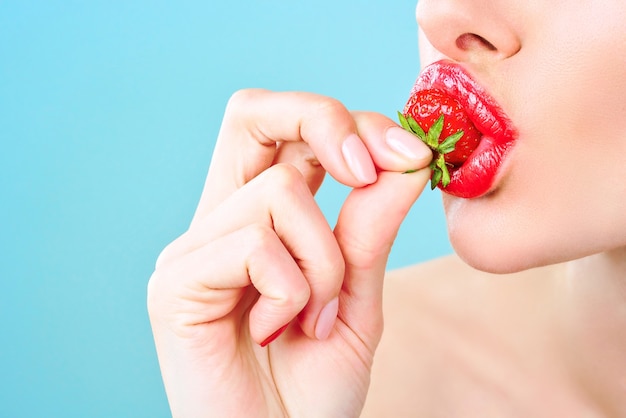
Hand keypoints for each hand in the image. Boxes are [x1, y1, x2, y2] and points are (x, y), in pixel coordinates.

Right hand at [147, 89, 431, 416]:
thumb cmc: (313, 384)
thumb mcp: (358, 297)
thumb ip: (371, 228)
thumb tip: (403, 160)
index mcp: (262, 217)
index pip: (287, 126)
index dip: (348, 122)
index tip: (407, 155)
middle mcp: (220, 219)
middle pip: (251, 112)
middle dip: (322, 119)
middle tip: (364, 169)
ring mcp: (193, 248)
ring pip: (279, 193)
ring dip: (325, 259)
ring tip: (316, 317)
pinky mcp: (173, 283)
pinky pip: (254, 244)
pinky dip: (293, 289)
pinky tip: (278, 330)